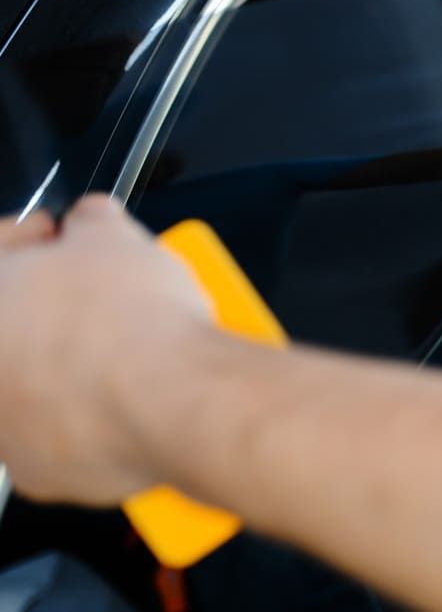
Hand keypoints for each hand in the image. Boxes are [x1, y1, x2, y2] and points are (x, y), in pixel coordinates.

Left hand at [0, 196, 211, 504]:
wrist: (173, 399)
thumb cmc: (131, 324)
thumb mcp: (113, 234)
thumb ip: (89, 221)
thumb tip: (94, 222)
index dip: (27, 239)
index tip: (59, 236)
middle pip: (10, 327)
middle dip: (49, 305)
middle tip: (95, 289)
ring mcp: (2, 429)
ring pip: (34, 384)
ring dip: (71, 361)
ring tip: (124, 345)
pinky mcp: (40, 471)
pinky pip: (63, 431)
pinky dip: (91, 411)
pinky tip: (128, 391)